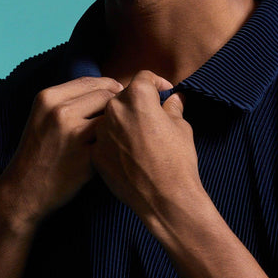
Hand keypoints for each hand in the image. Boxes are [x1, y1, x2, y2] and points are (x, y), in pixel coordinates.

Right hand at [0, 76, 123, 224]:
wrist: (24, 190)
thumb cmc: (39, 152)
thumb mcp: (43, 116)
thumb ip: (70, 99)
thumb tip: (110, 87)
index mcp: (48, 97)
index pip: (90, 81)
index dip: (108, 87)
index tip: (117, 97)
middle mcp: (59, 112)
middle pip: (105, 95)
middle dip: (116, 105)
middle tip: (119, 118)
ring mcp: (73, 135)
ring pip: (112, 117)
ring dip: (117, 125)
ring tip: (115, 135)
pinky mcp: (85, 157)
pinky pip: (111, 142)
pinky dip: (114, 145)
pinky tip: (110, 152)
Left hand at [90, 70, 201, 221]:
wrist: (164, 199)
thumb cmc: (177, 160)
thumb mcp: (181, 128)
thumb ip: (173, 108)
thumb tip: (175, 99)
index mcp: (137, 96)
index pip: (143, 78)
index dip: (156, 83)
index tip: (163, 93)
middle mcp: (114, 109)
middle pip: (123, 97)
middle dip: (138, 103)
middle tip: (151, 116)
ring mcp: (101, 132)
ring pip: (110, 118)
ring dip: (123, 122)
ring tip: (139, 137)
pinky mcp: (96, 154)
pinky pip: (103, 140)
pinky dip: (114, 143)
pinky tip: (129, 154)